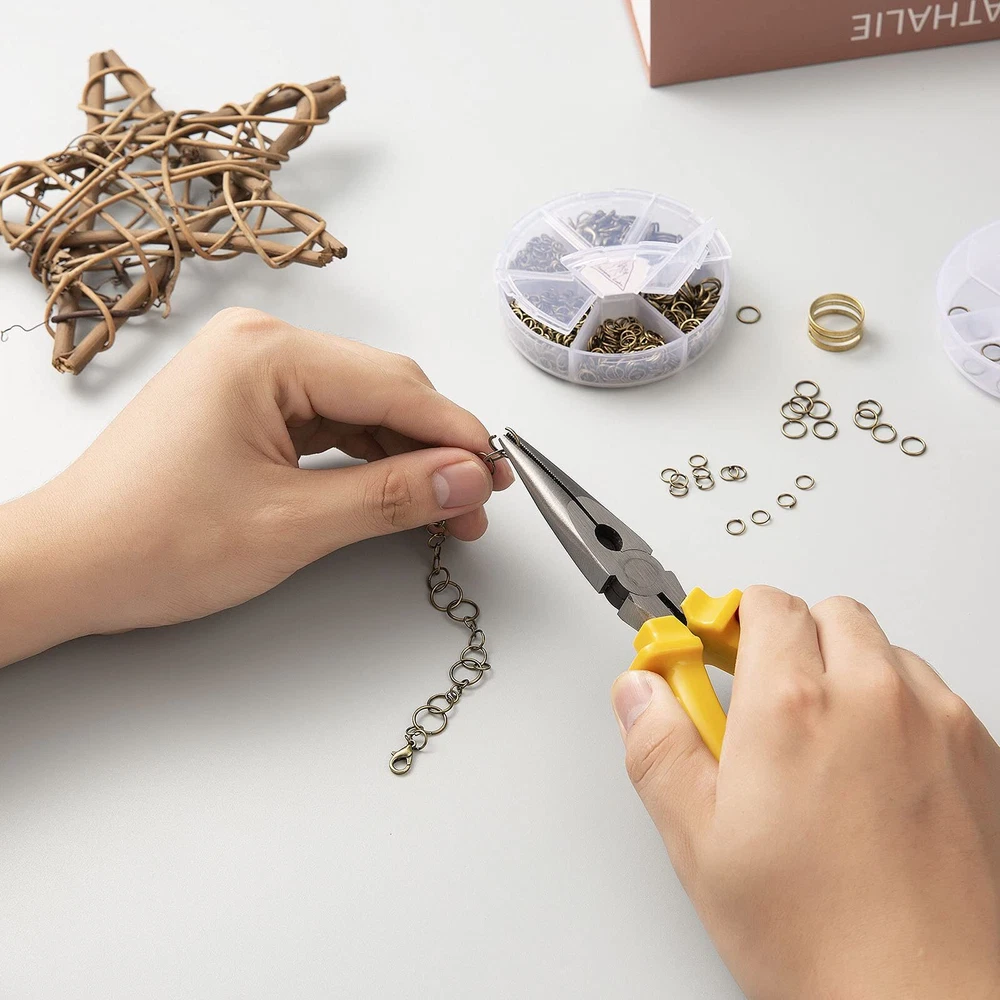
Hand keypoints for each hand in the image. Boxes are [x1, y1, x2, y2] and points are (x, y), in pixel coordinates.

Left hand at [0, 308, 510, 665]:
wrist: (70, 566)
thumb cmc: (153, 541)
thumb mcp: (292, 524)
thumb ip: (390, 496)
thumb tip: (465, 479)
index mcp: (264, 353)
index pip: (394, 385)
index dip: (456, 435)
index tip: (498, 477)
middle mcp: (259, 347)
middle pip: (382, 390)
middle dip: (434, 450)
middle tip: (474, 505)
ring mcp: (251, 374)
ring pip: (360, 409)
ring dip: (405, 458)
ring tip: (444, 511)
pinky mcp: (247, 406)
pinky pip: (328, 424)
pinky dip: (366, 460)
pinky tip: (396, 493)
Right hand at [611, 586, 999, 999]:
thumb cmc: (823, 939)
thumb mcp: (700, 844)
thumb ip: (659, 747)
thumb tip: (640, 691)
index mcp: (793, 707)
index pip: (763, 604)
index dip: (730, 619)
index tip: (713, 647)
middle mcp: (872, 697)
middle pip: (827, 613)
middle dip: (790, 639)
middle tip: (763, 696)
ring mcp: (935, 722)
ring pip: (883, 649)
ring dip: (847, 670)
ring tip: (820, 739)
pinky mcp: (980, 753)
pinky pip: (932, 692)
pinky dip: (899, 705)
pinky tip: (874, 767)